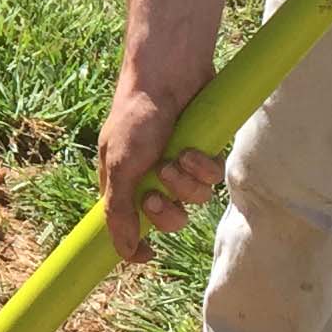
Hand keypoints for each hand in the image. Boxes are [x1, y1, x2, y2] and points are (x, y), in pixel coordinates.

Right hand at [101, 78, 222, 265]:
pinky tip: (193, 148)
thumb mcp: (120, 167)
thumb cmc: (136, 117)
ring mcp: (179, 165)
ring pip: (195, 199)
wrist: (168, 76)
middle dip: (167, 212)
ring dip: (187, 183)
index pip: (129, 225)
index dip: (138, 242)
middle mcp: (152, 177)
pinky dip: (203, 166)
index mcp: (123, 182)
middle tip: (158, 195)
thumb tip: (123, 252)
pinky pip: (212, 177)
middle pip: (168, 220)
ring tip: (177, 159)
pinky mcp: (203, 153)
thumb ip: (119, 212)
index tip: (147, 255)